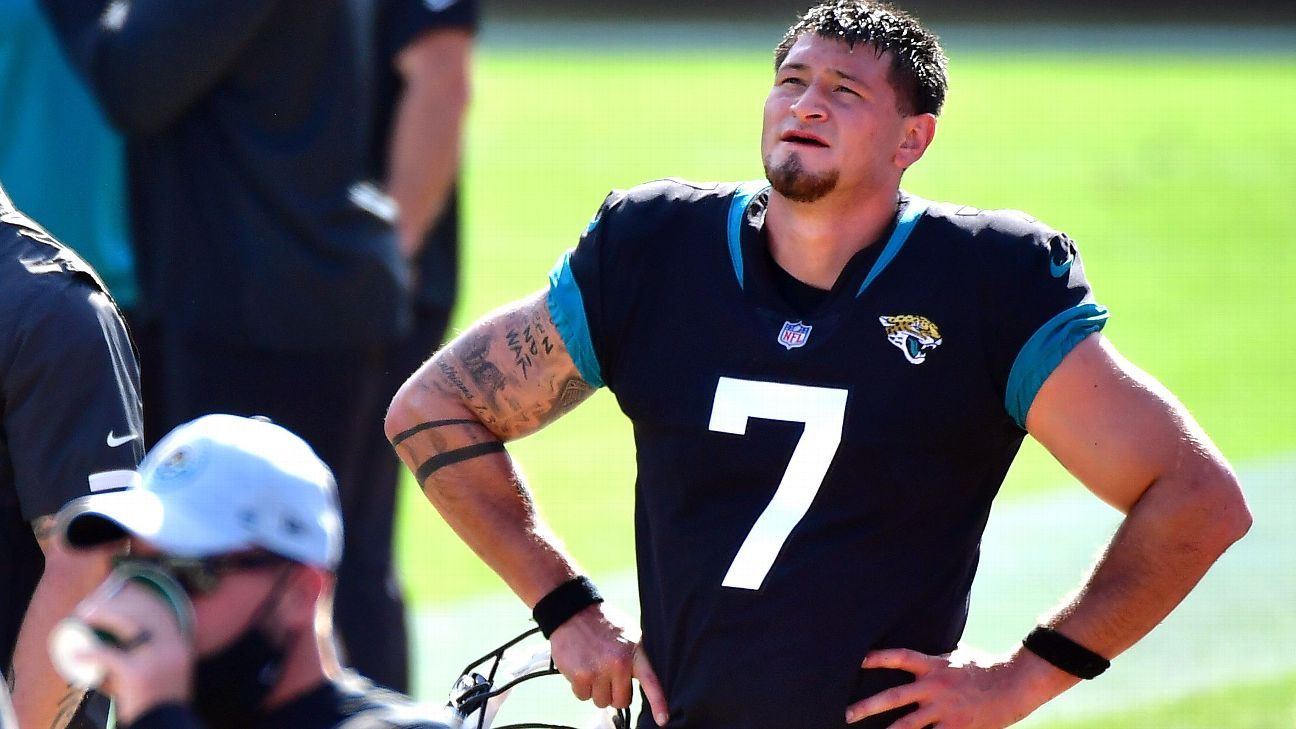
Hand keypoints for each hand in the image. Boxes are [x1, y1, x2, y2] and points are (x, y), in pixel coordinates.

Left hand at [72, 579, 194, 724]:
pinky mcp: (137, 674)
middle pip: (144, 611)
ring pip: (128, 624)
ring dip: (103, 614)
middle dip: (118, 601)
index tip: (122, 589)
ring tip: (84, 613)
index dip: (140, 596)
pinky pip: (109, 656)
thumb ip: (155, 652)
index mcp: (180, 645)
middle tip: (94, 602)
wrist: (164, 724)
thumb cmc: (159, 702)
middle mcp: (171, 647)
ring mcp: (156, 659)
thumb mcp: (167, 671)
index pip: (162, 609)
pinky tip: (76, 654)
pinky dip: (89, 654)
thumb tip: (128, 635)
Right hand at [549, 604, 668, 725]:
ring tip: (593, 666)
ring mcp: (599, 670)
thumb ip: (636, 659)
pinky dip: (580, 687)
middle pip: (621, 701)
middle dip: (614, 692)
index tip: (663, 720)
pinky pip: (583, 697)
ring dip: (596, 690)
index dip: (658, 703)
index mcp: (634, 652)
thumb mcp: (629, 635)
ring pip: (601, 702)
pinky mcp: (580, 675)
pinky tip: (580, 667)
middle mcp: (618, 663)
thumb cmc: (603, 625)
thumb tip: (639, 683)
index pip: (650, 681)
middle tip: (607, 673)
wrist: (573, 611)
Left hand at [846, 646, 1072, 727]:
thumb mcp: (956, 657)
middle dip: (868, 706)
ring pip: (908, 726)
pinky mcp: (955, 728)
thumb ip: (934, 660)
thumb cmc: (985, 668)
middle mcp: (935, 688)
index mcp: (934, 666)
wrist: (1014, 684)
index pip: (900, 658)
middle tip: (847, 714)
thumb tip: (917, 658)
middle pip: (894, 697)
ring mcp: (944, 710)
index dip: (879, 658)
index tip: (858, 660)